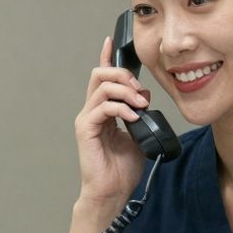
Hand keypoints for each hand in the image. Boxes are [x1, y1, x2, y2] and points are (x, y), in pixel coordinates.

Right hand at [75, 37, 149, 206]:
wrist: (112, 192)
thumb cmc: (122, 169)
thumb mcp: (139, 135)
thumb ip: (141, 114)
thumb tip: (145, 96)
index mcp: (104, 110)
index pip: (103, 78)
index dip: (106, 57)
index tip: (111, 40)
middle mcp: (92, 111)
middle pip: (101, 74)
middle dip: (124, 75)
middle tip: (141, 91)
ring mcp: (88, 119)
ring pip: (102, 86)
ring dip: (126, 91)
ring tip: (141, 104)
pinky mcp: (86, 129)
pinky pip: (103, 107)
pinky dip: (121, 108)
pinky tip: (133, 117)